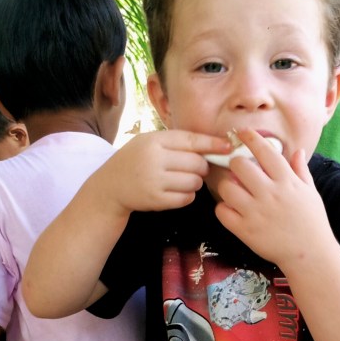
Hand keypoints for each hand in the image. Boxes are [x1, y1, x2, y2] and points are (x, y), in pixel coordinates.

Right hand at [103, 129, 231, 215]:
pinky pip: (186, 199)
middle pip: (197, 163)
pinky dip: (188, 196)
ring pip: (194, 182)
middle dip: (202, 167)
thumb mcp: (150, 142)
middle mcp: (154, 159)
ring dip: (195, 182)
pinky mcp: (156, 200)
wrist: (111, 186)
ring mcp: (155, 181)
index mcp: (154, 140)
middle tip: (196, 169)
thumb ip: (176, 142)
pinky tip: (178, 192)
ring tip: (183, 180)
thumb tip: (213, 145)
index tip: (228, 146)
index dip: (212, 143)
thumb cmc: (135, 161)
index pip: (191, 140)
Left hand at [213, 129, 331, 267]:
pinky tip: (231, 210)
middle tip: (239, 172)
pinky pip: (222, 212)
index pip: (264, 150)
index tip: (242, 133)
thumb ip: (300, 171)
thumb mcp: (311, 192)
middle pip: (239, 165)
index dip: (250, 137)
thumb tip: (298, 151)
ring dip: (227, 187)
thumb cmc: (312, 222)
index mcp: (286, 181)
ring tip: (234, 192)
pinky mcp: (245, 230)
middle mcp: (269, 193)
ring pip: (226, 188)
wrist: (310, 254)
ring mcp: (255, 212)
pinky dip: (223, 209)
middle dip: (236, 164)